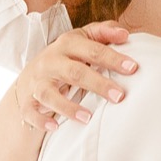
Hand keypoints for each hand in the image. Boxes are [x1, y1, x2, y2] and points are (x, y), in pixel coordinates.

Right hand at [14, 21, 136, 131]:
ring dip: (68, 106)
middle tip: (120, 96)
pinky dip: (41, 120)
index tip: (133, 68)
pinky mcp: (27, 101)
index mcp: (66, 44)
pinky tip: (55, 127)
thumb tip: (125, 34)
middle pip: (74, 72)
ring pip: (49, 94)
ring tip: (88, 117)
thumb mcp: (81, 40)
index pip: (92, 49)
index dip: (112, 58)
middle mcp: (50, 61)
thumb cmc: (65, 58)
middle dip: (98, 84)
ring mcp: (37, 82)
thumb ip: (103, 33)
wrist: (30, 77)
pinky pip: (30, 111)